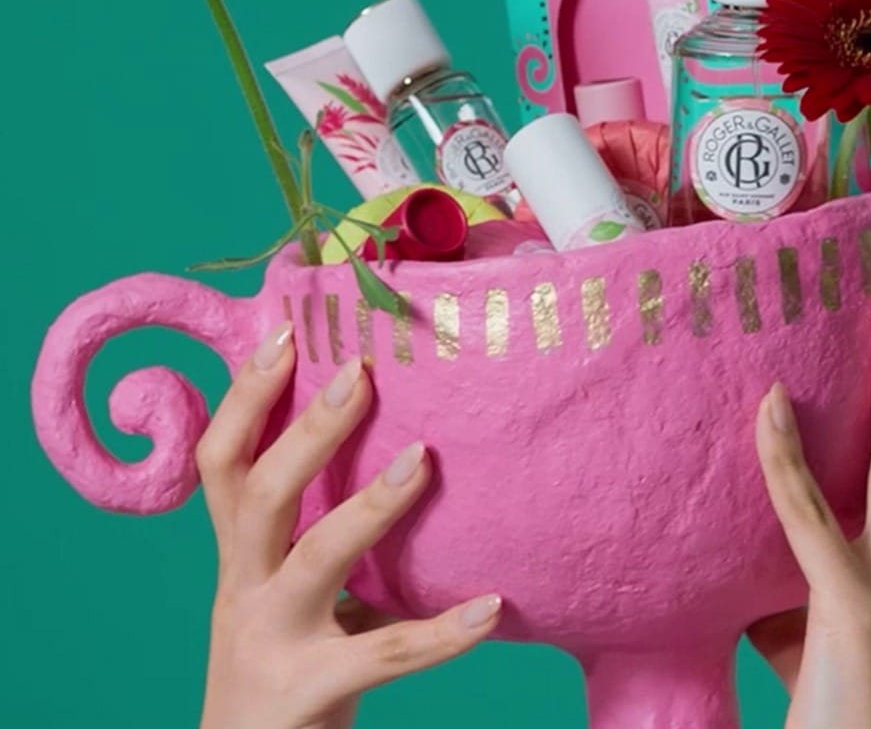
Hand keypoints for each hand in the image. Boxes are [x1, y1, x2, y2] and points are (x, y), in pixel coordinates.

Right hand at [195, 324, 501, 728]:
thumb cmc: (277, 655)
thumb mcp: (273, 582)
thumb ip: (307, 521)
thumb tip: (383, 427)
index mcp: (238, 552)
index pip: (222, 460)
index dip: (244, 396)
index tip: (285, 333)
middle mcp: (244, 588)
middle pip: (261, 495)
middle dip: (307, 432)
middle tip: (361, 373)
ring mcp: (273, 641)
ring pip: (316, 560)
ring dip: (369, 505)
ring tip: (424, 457)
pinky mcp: (311, 692)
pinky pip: (384, 655)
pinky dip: (442, 633)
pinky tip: (492, 607)